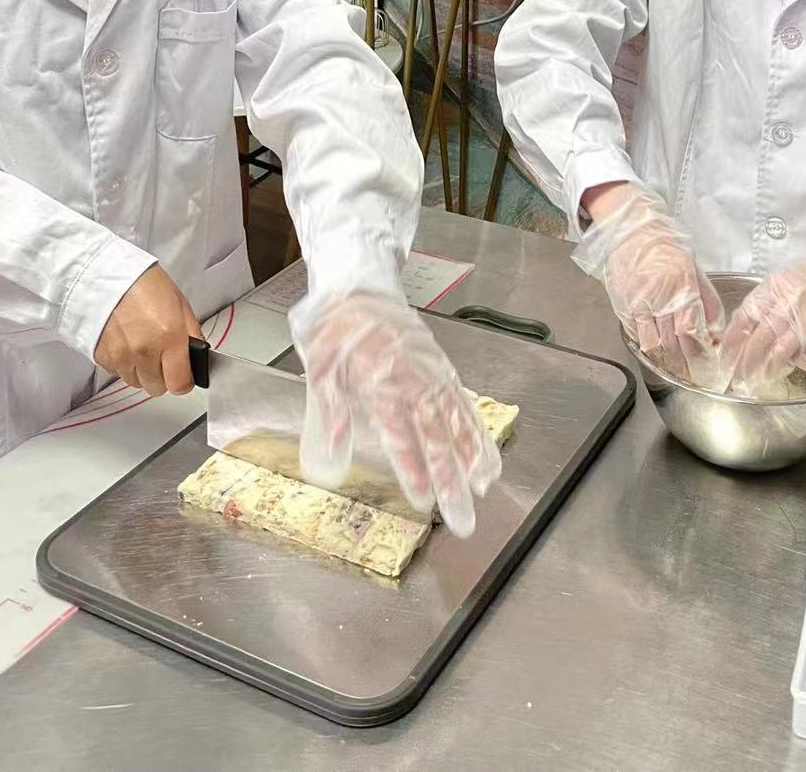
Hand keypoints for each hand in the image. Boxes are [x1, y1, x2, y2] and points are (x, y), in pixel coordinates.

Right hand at [94, 264, 202, 396]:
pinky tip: (126, 342)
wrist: (107, 275)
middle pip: (157, 388)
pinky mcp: (103, 357)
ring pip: (137, 383)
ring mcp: (121, 357)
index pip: (180, 384)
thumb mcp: (180, 304)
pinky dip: (124, 364)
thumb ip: (191, 335)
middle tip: (162, 355)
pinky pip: (118, 373)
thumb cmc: (144, 284)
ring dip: (142, 371)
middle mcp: (144, 352)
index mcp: (169, 337)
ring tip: (142, 345)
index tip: (183, 373)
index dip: (184, 381)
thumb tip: (197, 357)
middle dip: (163, 375)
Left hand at [290, 290, 500, 537]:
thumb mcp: (320, 367)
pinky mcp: (441, 368)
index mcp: (381, 382)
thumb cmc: (336, 328)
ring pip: (458, 421)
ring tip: (484, 489)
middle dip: (451, 482)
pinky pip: (464, 403)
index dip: (413, 469)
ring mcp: (432, 374)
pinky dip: (478, 431)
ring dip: (473, 458)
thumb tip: (329, 457)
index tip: (424, 500)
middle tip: (463, 518)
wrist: (357, 287)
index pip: (401, 435)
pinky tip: (486, 456)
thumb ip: (330, 412)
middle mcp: (414, 380)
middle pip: (437, 437)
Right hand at [574, 184, 724, 383]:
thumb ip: (708, 304)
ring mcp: (637, 303)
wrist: (629, 229)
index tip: (710, 370)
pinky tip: (658, 355)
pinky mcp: (622, 306)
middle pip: (674, 344)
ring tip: (678, 373)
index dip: (702, 357)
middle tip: (697, 379)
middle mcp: (659, 297)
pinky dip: (648, 349)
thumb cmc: (665, 245)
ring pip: (653, 346)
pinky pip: (636, 337)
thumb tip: (717, 334)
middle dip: (687, 367)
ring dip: (667, 363)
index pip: (692, 333)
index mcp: (681, 285)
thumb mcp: (696, 270)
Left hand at [719, 248, 805, 389]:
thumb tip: (744, 324)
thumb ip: (767, 299)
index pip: (745, 316)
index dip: (732, 342)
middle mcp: (790, 300)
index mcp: (775, 286)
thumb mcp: (786, 277)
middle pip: (760, 339)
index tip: (725, 359)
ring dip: (772, 369)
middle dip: (747, 364)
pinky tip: (802, 363)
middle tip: (739, 379)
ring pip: (784, 351)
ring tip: (765, 378)